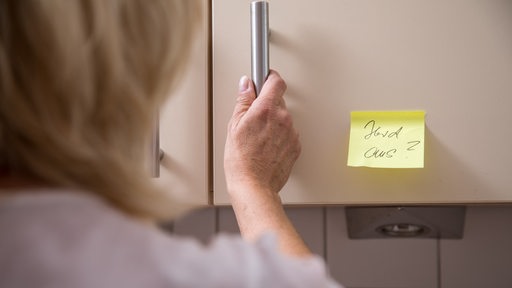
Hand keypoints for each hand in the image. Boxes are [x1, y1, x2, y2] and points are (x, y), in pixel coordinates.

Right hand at [224, 70, 300, 196]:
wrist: (254, 185)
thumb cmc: (241, 160)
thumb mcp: (234, 126)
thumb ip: (243, 101)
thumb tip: (246, 84)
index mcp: (266, 109)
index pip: (276, 82)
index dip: (270, 78)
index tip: (265, 78)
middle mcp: (283, 118)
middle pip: (278, 101)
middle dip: (267, 106)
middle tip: (254, 119)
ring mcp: (292, 132)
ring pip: (283, 119)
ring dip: (274, 123)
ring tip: (259, 139)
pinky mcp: (296, 145)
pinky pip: (288, 133)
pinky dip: (280, 137)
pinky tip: (266, 147)